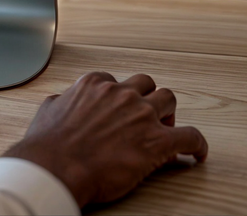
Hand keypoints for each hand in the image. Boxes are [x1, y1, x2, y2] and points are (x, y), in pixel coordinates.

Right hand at [4, 71, 207, 208]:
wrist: (58, 166)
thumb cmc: (50, 143)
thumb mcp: (49, 109)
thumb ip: (61, 100)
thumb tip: (61, 101)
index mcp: (94, 84)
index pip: (116, 81)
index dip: (121, 97)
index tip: (122, 111)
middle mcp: (119, 93)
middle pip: (147, 83)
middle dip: (149, 98)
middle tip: (148, 118)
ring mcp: (140, 115)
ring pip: (169, 98)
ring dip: (169, 114)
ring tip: (168, 131)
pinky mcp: (157, 141)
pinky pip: (191, 136)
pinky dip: (197, 144)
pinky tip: (197, 153)